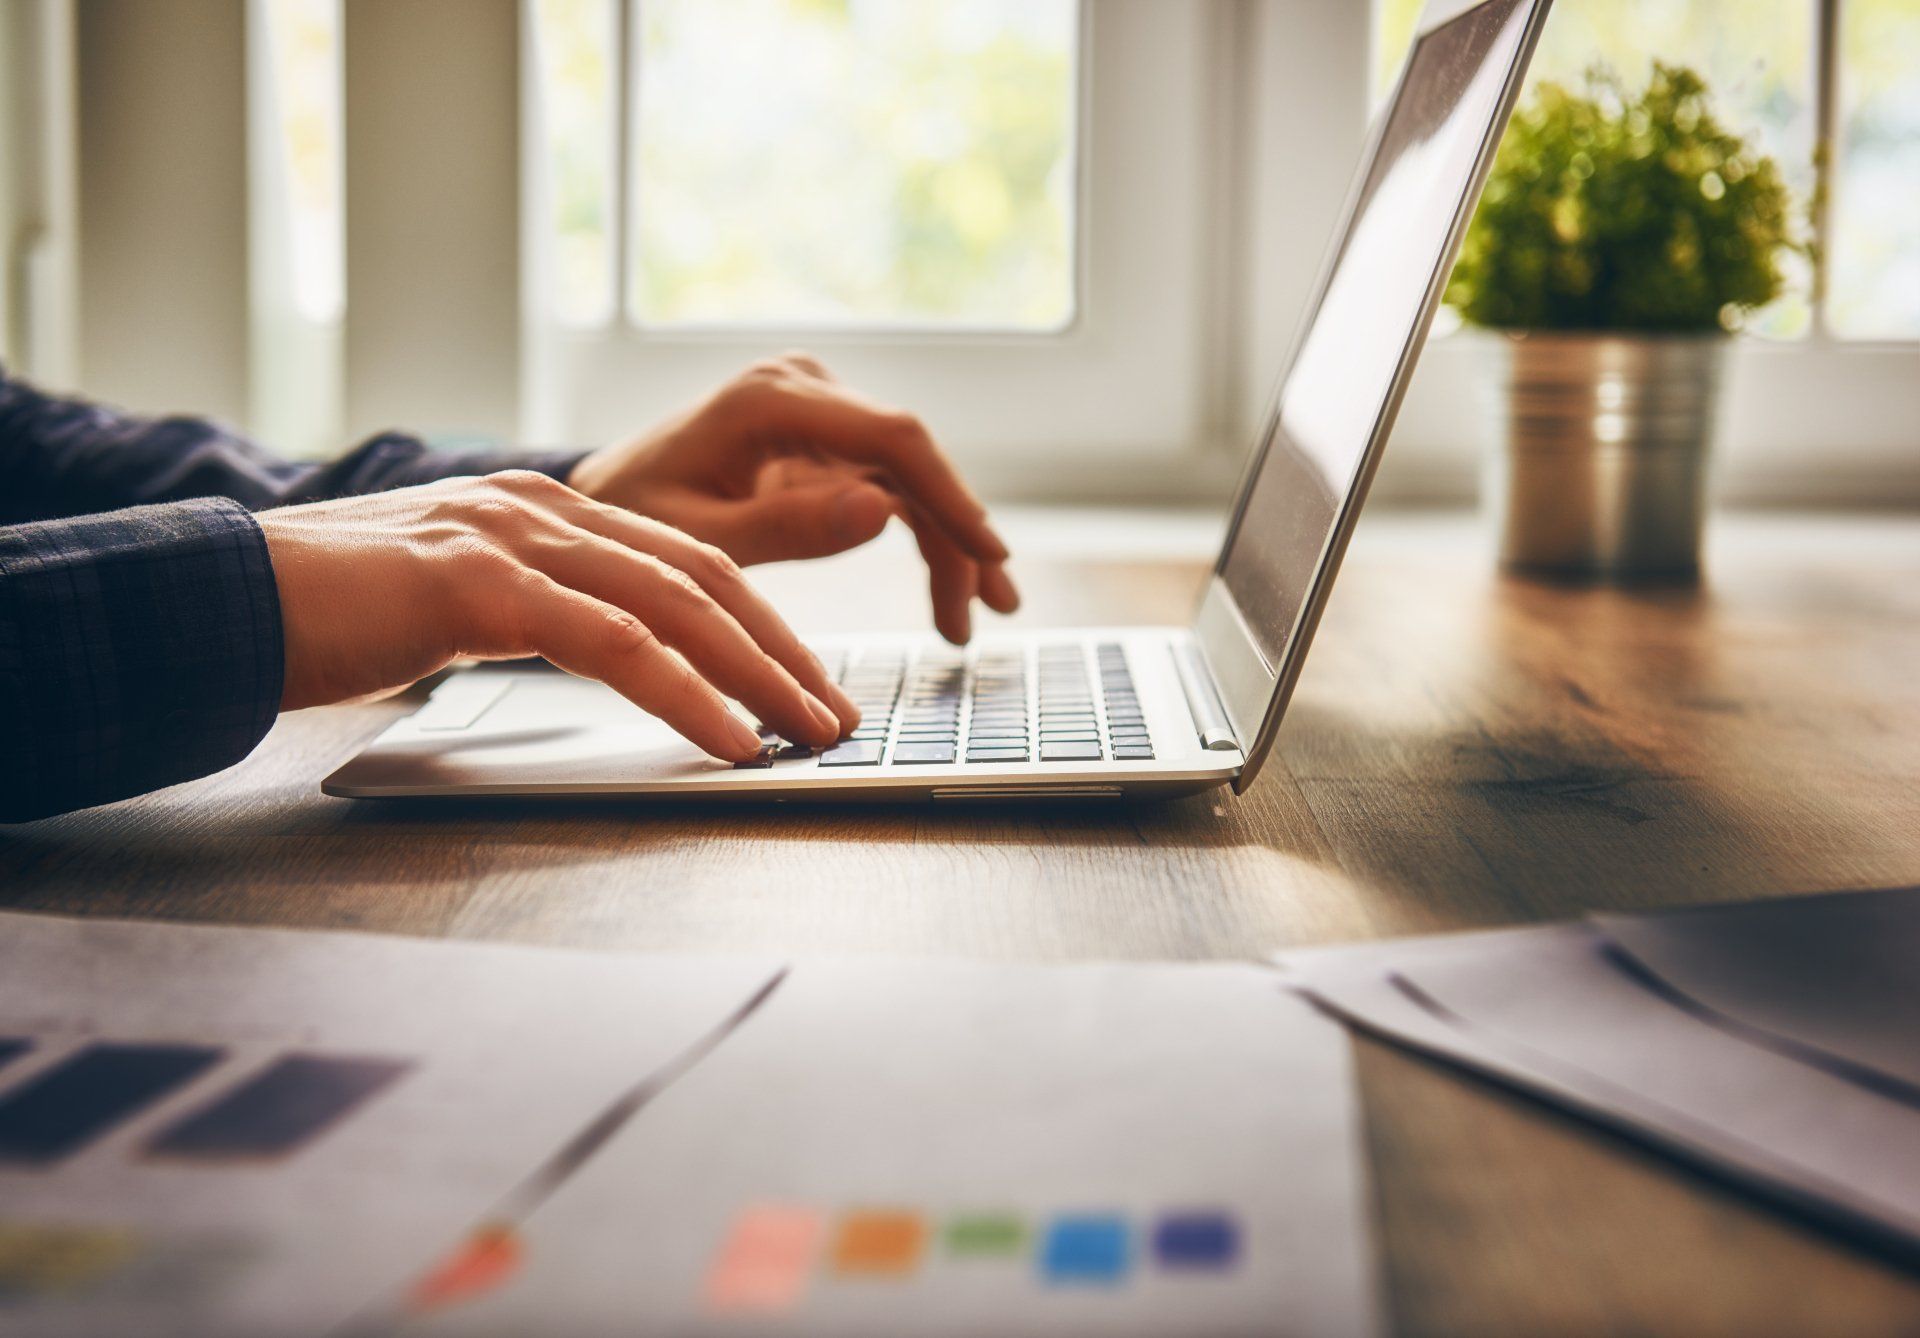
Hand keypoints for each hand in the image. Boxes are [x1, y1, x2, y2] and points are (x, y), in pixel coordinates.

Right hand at [258, 471, 858, 761]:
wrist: (219, 598)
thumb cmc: (332, 615)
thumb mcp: (456, 603)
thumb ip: (533, 611)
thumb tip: (605, 659)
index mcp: (545, 510)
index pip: (687, 561)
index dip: (761, 624)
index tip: (808, 682)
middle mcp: (543, 509)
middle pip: (705, 576)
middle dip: (784, 651)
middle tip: (837, 714)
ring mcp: (512, 538)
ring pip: (676, 603)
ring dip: (759, 676)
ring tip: (810, 733)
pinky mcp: (480, 584)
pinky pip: (613, 641)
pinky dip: (685, 693)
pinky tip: (730, 739)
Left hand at [567, 354, 1019, 643]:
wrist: (601, 500)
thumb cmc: (633, 519)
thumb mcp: (699, 540)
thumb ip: (787, 529)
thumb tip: (882, 512)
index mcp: (769, 400)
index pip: (891, 438)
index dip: (951, 497)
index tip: (989, 554)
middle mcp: (804, 389)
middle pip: (911, 459)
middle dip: (957, 536)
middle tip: (989, 611)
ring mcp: (817, 410)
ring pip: (909, 478)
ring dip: (947, 544)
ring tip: (970, 620)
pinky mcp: (823, 439)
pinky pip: (888, 486)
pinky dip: (919, 537)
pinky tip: (947, 590)